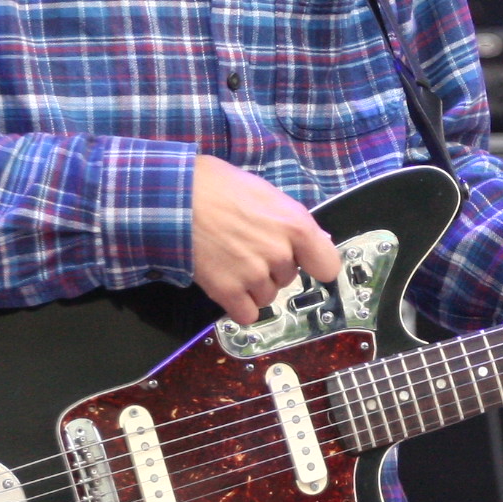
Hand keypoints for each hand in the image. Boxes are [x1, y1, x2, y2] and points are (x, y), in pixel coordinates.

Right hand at [190, 156, 340, 325]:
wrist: (174, 198)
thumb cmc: (218, 186)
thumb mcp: (266, 193)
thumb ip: (291, 220)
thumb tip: (315, 240)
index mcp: (296, 225)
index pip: (327, 265)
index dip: (314, 263)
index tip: (304, 261)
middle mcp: (280, 254)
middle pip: (289, 278)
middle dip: (272, 267)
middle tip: (246, 246)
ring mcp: (254, 275)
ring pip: (267, 296)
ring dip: (252, 286)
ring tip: (230, 260)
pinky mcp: (227, 291)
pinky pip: (247, 314)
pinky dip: (237, 305)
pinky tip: (225, 283)